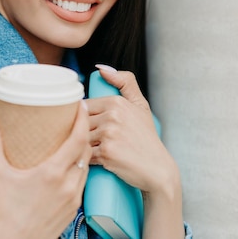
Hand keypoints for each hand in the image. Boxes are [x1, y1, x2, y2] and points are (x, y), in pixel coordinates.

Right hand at [0, 102, 90, 238]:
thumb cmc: (2, 211)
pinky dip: (79, 170)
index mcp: (53, 173)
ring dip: (83, 152)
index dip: (81, 119)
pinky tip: (68, 166)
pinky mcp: (72, 211)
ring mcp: (72, 200)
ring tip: (74, 139)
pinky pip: (82, 184)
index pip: (78, 140)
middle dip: (84, 132)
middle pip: (86, 151)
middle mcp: (68, 186)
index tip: (80, 105)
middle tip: (76, 118)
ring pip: (86, 168)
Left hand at [85, 66, 184, 237]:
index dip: (83, 119)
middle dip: (80, 133)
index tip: (89, 128)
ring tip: (90, 152)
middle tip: (87, 142)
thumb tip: (101, 68)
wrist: (158, 170)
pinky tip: (92, 161)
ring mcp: (109, 134)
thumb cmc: (146, 138)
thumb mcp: (141, 106)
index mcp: (116, 102)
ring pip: (80, 137)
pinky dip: (85, 159)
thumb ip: (125, 82)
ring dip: (81, 146)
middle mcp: (112, 116)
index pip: (83, 107)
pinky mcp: (106, 153)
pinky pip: (84, 153)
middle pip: (79, 122)